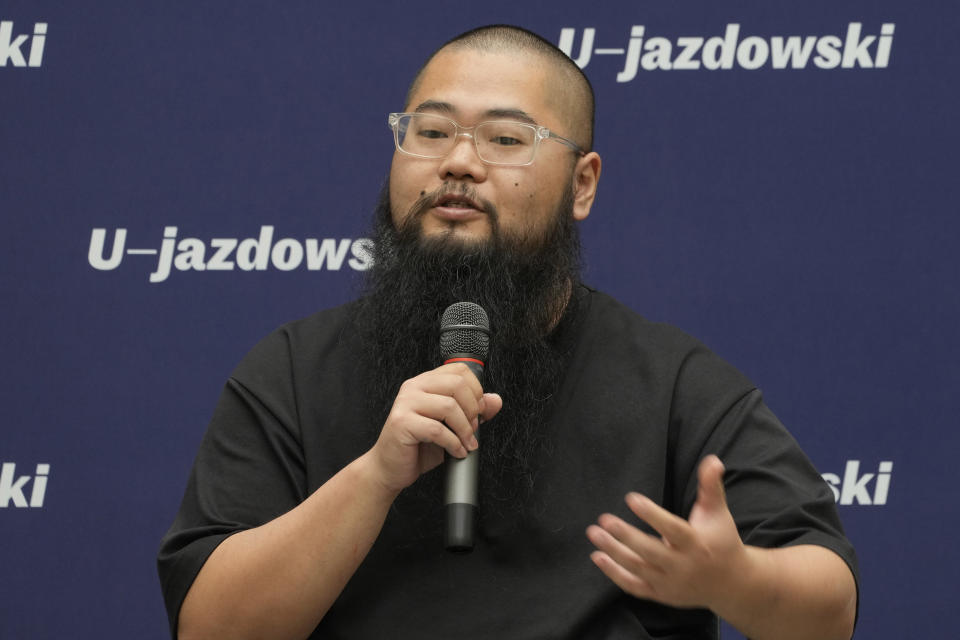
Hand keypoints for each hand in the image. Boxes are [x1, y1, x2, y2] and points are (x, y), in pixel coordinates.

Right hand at [368, 362, 502, 493]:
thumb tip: (495, 400)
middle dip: (473, 410)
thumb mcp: (451, 426)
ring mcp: (405, 403)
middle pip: (457, 385)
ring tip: (466, 443)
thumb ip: (473, 411)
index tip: (479, 410)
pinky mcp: (402, 423)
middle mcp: (414, 388)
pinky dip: (454, 444)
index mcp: (425, 382)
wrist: (390, 468)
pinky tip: (456, 451)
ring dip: (465, 430)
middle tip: (473, 429)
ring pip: (449, 407)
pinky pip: (437, 430)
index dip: (476, 390)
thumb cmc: (418, 446)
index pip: (459, 370)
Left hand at [586, 455, 746, 609]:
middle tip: (602, 519)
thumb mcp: (718, 513)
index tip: (630, 498)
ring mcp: (670, 583)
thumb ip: (710, 487)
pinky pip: (634, 586)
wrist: (731, 584)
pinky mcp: (660, 594)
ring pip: (637, 569)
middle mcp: (682, 567)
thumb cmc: (722, 541)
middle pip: (649, 551)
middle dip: (625, 536)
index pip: (672, 529)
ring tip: (593, 533)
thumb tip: (712, 460)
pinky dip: (614, 573)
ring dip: (613, 552)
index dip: (651, 514)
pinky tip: (597, 556)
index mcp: (696, 544)